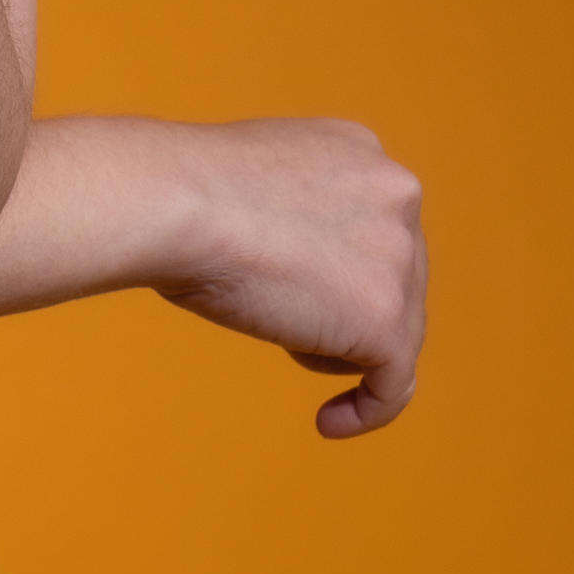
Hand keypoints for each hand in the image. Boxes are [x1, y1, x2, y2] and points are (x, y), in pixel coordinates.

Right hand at [153, 116, 429, 436]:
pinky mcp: (386, 319)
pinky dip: (369, 409)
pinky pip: (394, 382)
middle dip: (344, 306)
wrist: (175, 203)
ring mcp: (398, 258)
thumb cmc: (182, 193)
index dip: (339, 265)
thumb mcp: (252, 180)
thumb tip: (282, 256)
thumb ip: (291, 209)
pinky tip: (330, 422)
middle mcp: (397, 193)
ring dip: (338, 345)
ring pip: (392, 328)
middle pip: (394, 277)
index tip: (300, 288)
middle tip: (283, 317)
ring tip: (278, 336)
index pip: (375, 224)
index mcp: (363, 150)